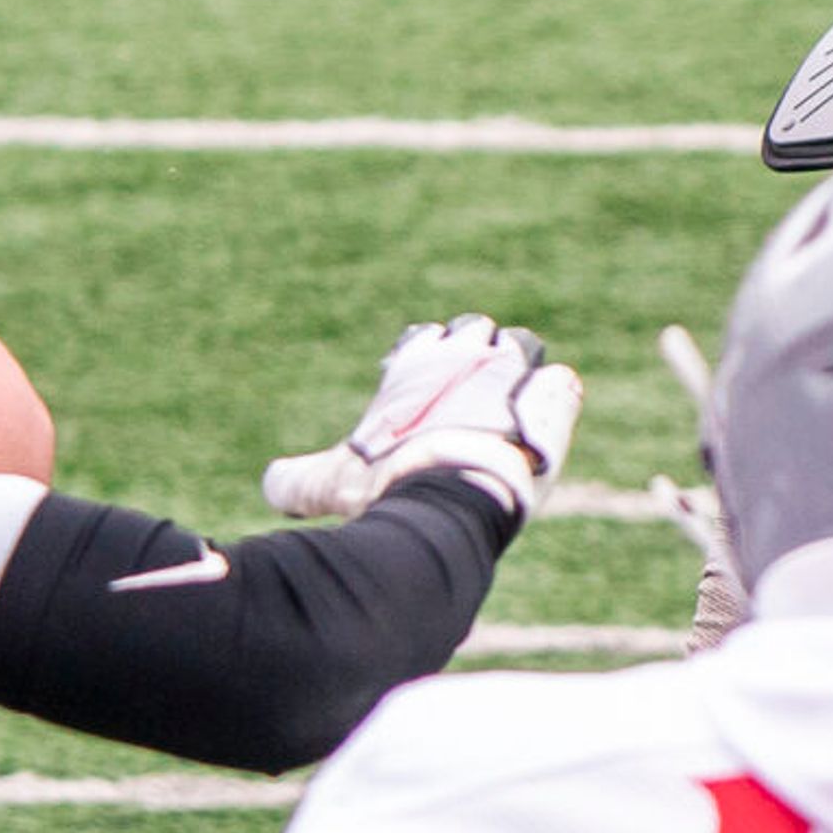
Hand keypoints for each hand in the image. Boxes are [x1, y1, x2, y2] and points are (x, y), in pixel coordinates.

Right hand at [261, 315, 581, 520]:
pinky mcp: (550, 400)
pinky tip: (541, 432)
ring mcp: (511, 372)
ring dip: (517, 372)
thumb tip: (271, 486)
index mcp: (415, 364)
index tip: (423, 402)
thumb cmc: (386, 487)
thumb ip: (299, 480)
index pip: (427, 340)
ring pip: (521, 348)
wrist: (449, 500)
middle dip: (473, 358)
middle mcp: (463, 355)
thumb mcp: (331, 483)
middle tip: (470, 405)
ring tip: (513, 414)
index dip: (426, 366)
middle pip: (475, 331)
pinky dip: (553, 403)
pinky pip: (561, 384)